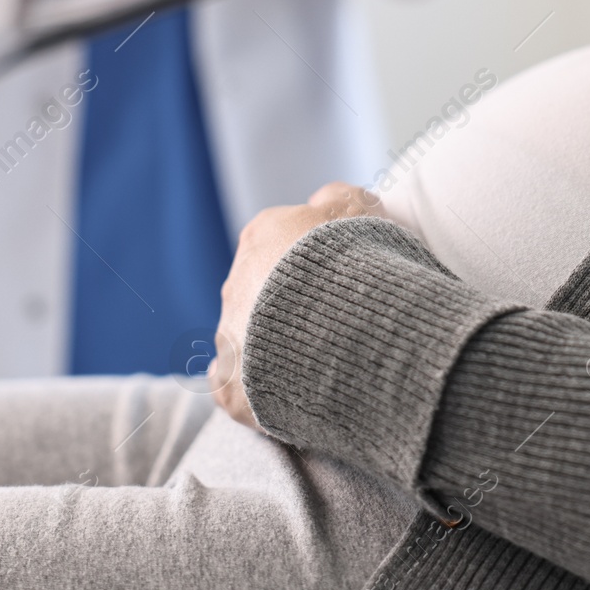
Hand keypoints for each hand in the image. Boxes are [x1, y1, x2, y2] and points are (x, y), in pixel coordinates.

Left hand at [209, 182, 385, 428]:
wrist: (343, 329)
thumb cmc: (355, 265)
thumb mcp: (359, 209)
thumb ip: (340, 197)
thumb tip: (326, 197)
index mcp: (262, 237)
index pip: (282, 245)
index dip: (315, 263)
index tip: (342, 280)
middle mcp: (237, 283)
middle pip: (264, 292)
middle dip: (292, 306)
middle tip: (336, 324)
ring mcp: (230, 336)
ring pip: (247, 339)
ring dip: (275, 347)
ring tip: (320, 362)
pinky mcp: (231, 385)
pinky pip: (232, 385)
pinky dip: (250, 388)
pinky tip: (278, 392)